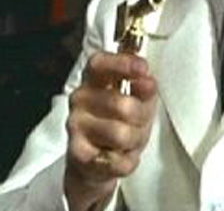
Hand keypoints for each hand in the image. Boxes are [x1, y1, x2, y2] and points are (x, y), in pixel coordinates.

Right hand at [64, 52, 156, 210]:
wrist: (98, 159)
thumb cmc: (120, 120)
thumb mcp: (139, 98)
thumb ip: (144, 87)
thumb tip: (147, 81)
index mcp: (95, 78)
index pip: (100, 63)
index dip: (122, 63)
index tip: (143, 68)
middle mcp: (80, 98)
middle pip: (122, 105)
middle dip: (141, 116)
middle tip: (141, 119)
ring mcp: (75, 125)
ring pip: (121, 134)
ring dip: (135, 139)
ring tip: (130, 138)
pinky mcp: (76, 154)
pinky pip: (116, 160)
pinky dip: (126, 161)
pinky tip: (120, 155)